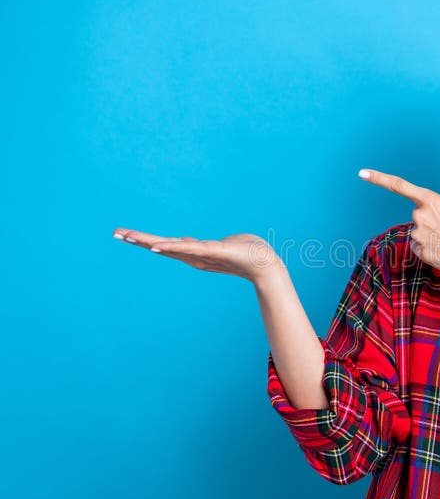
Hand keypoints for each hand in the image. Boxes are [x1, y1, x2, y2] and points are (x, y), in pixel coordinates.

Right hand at [112, 228, 283, 282]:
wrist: (266, 264)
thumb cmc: (244, 253)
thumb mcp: (217, 245)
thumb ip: (199, 245)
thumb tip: (184, 240)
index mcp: (194, 254)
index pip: (166, 245)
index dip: (145, 240)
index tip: (124, 234)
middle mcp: (194, 257)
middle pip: (162, 246)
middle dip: (138, 239)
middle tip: (115, 233)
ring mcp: (202, 255)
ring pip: (171, 247)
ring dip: (149, 241)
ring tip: (129, 236)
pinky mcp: (213, 252)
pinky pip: (189, 249)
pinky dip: (172, 248)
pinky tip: (157, 247)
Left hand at [358, 168, 439, 276]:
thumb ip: (434, 206)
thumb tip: (421, 215)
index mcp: (430, 200)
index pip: (399, 186)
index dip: (379, 179)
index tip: (362, 173)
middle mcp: (419, 215)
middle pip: (417, 215)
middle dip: (430, 220)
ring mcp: (418, 233)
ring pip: (418, 231)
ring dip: (431, 235)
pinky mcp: (418, 250)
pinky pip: (419, 245)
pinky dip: (429, 247)